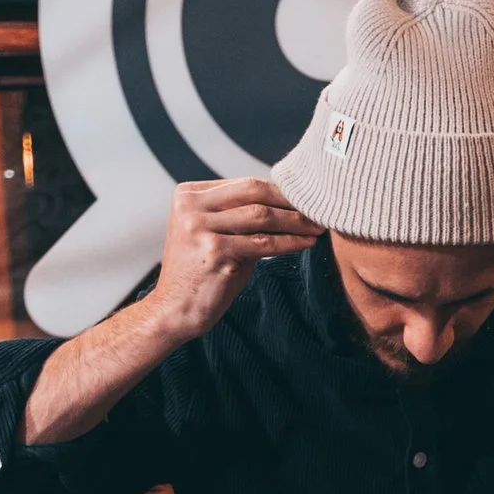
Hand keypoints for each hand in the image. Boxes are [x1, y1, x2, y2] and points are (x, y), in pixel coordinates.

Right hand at [144, 179, 321, 341]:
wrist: (175, 310)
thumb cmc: (201, 273)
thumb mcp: (214, 233)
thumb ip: (238, 214)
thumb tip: (286, 200)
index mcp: (188, 195)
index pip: (243, 184)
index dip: (278, 190)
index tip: (305, 198)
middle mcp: (191, 206)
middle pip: (252, 191)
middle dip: (289, 200)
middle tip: (317, 208)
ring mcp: (201, 227)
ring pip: (261, 215)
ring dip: (295, 220)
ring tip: (317, 226)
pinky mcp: (215, 250)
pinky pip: (263, 242)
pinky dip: (290, 242)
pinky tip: (306, 243)